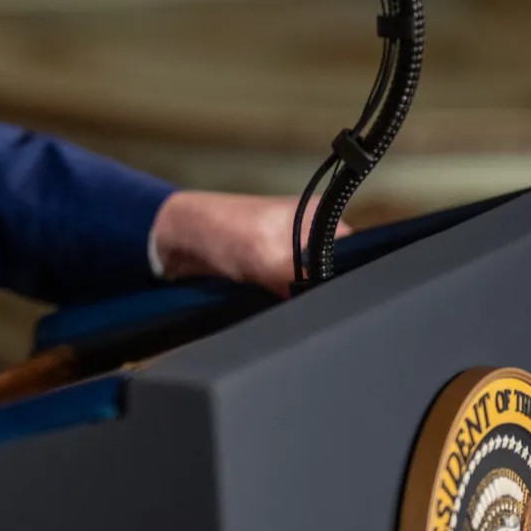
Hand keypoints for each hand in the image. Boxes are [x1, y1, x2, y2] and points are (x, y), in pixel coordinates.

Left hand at [148, 190, 350, 296]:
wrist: (174, 241)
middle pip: (334, 272)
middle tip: (318, 314)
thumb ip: (301, 277)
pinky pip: (290, 292)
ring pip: (312, 286)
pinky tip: (283, 313)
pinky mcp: (272, 270)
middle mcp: (310, 232)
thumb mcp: (267, 256)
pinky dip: (286, 303)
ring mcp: (290, 252)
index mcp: (320, 216)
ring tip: (298, 315)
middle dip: (326, 293)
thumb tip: (328, 307)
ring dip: (303, 301)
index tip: (346, 306)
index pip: (355, 254)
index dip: (352, 280)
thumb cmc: (219, 232)